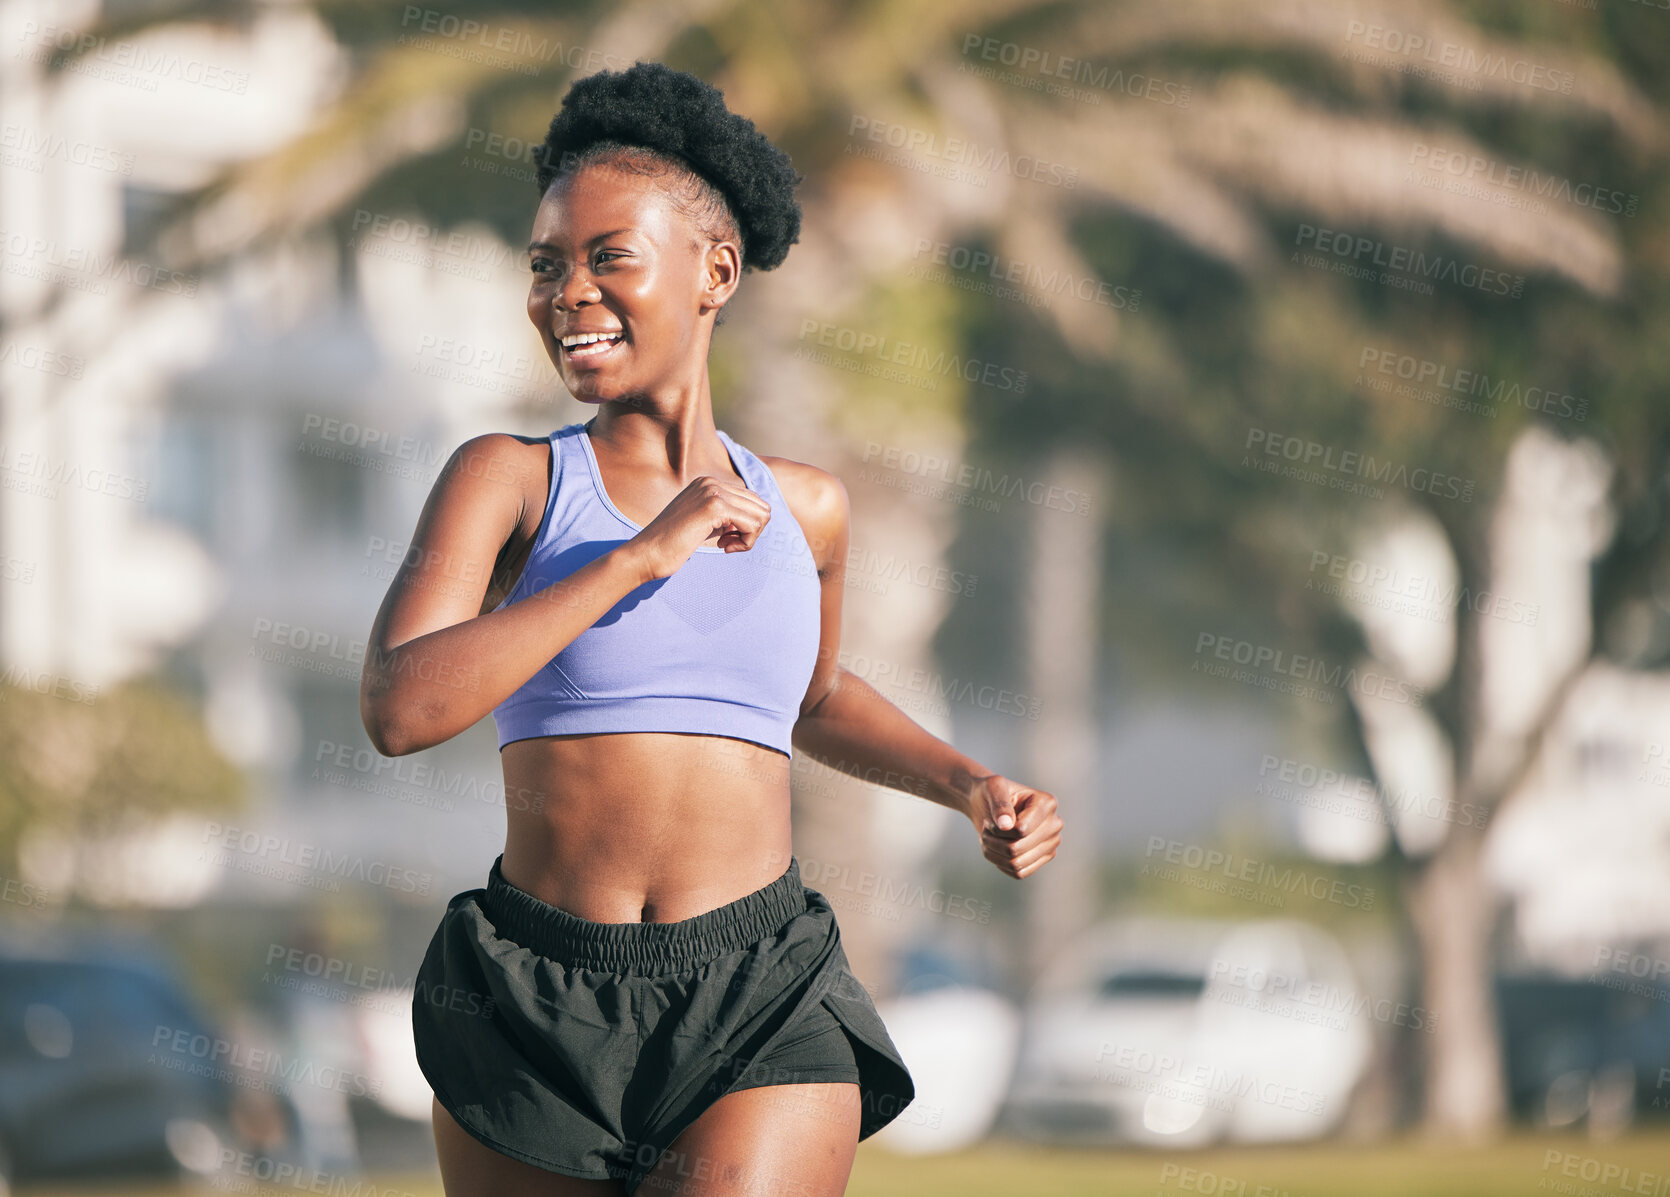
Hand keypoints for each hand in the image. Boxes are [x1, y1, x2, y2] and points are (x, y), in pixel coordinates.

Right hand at [629, 474, 771, 580]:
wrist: (645, 554)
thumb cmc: (671, 545)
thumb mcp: (703, 523)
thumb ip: (726, 516)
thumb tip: (758, 519)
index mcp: (708, 483)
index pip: (751, 500)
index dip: (746, 525)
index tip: (726, 539)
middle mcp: (711, 482)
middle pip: (760, 506)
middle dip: (752, 530)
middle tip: (729, 543)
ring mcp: (712, 492)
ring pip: (761, 515)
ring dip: (749, 537)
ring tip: (726, 545)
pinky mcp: (714, 507)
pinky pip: (753, 525)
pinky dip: (746, 542)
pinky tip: (724, 548)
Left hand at [966, 774, 1062, 879]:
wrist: (989, 805)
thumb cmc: (991, 793)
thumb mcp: (992, 789)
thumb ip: (999, 803)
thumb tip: (1006, 825)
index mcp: (1047, 804)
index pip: (1021, 830)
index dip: (998, 830)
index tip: (990, 820)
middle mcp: (1054, 824)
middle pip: (1018, 848)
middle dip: (994, 841)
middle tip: (985, 829)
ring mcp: (1051, 844)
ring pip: (1017, 863)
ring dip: (994, 853)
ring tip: (988, 838)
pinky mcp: (1042, 859)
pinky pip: (1018, 873)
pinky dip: (1000, 863)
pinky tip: (995, 848)